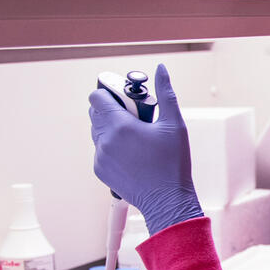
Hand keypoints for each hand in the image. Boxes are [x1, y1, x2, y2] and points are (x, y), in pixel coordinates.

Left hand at [88, 64, 203, 234]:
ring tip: (135, 138)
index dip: (110, 93)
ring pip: (97, 131)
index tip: (126, 99)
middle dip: (112, 110)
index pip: (97, 96)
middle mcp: (105, 140)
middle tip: (135, 118)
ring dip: (111, 128)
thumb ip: (165, 93)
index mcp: (120, 126)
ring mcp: (100, 156)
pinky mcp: (100, 170)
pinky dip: (111, 146)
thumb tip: (161, 69)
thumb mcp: (174, 125)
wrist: (167, 201)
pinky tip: (132, 154)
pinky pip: (100, 149)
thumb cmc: (173, 164)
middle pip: (95, 112)